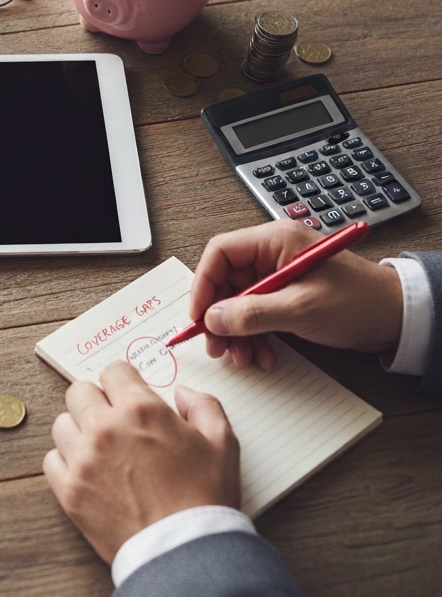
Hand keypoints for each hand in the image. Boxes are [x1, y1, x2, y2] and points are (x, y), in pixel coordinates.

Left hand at [43, 361, 239, 563]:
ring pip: (62, 424)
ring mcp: (83, 459)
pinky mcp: (70, 491)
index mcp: (141, 409)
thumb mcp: (222, 443)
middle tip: (113, 422)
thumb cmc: (206, 499)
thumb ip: (203, 405)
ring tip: (101, 450)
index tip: (128, 397)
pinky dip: (66, 463)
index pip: (113, 371)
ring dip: (79, 432)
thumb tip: (182, 393)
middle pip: (79, 391)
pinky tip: (88, 473)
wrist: (188, 554)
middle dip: (97, 402)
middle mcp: (105, 427)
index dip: (124, 383)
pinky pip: (51, 460)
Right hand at [189, 219, 403, 369]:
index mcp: (274, 241)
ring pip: (238, 301)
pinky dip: (254, 335)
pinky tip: (262, 355)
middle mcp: (272, 254)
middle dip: (219, 316)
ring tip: (241, 357)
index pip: (220, 253)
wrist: (399, 318)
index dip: (203, 284)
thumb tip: (212, 319)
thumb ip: (253, 313)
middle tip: (215, 345)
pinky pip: (256, 313)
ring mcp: (279, 275)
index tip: (198, 316)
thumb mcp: (302, 309)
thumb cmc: (360, 302)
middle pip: (226, 280)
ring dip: (236, 331)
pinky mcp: (286, 295)